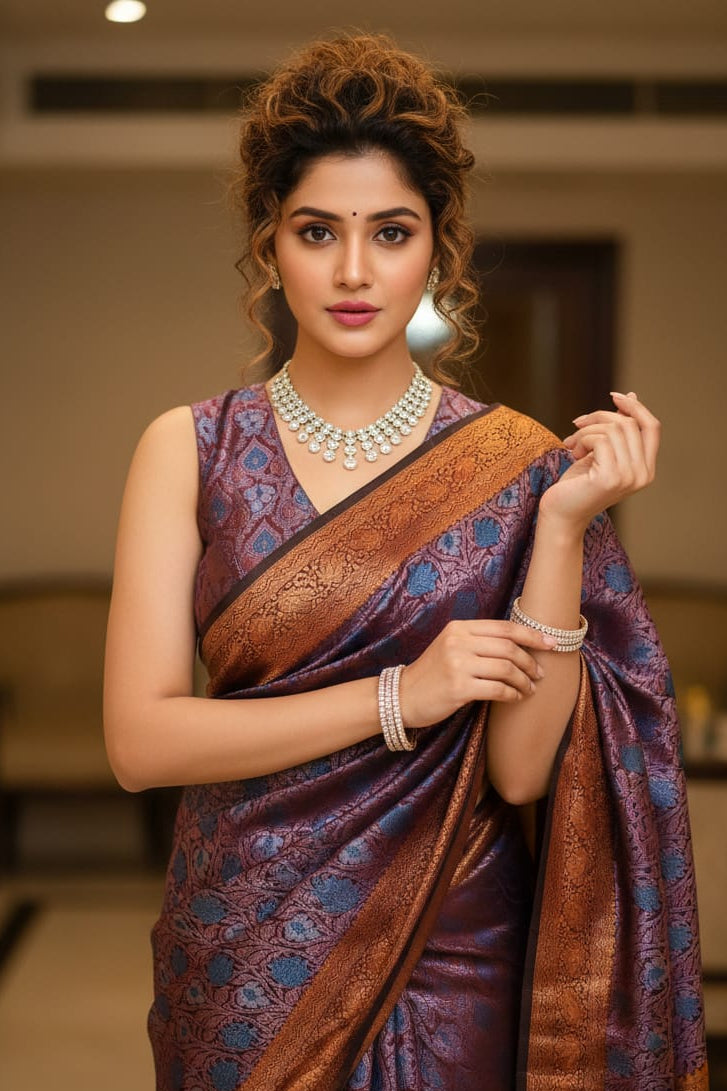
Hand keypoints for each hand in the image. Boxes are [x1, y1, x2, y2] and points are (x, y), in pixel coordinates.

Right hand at [397, 619, 556, 728]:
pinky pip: (497, 689)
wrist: (403, 696)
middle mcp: (459, 642)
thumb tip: (520, 645)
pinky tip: (515, 698)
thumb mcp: (451, 647)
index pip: (505, 627)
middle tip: (539, 675)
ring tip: (529, 689)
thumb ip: (479, 641)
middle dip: (531, 662)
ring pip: (507, 669)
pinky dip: (512, 694)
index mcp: (459, 627)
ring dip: (524, 681)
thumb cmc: (433, 673)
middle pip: (509, 647)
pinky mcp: (458, 688)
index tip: (552, 644)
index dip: (532, 635)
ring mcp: (458, 664)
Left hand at [540, 391, 660, 532]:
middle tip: (577, 425)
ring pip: (613, 429)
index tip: (615, 396)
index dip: (636, 407)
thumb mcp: (601, 452)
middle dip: (599, 417)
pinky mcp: (611, 478)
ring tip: (572, 445)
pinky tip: (573, 454)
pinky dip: (582, 440)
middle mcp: (643, 474)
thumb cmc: (578, 484)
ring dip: (586, 431)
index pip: (652, 428)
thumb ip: (617, 430)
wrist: (560, 514)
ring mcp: (629, 477)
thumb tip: (631, 396)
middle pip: (629, 423)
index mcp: (646, 469)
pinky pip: (600, 440)